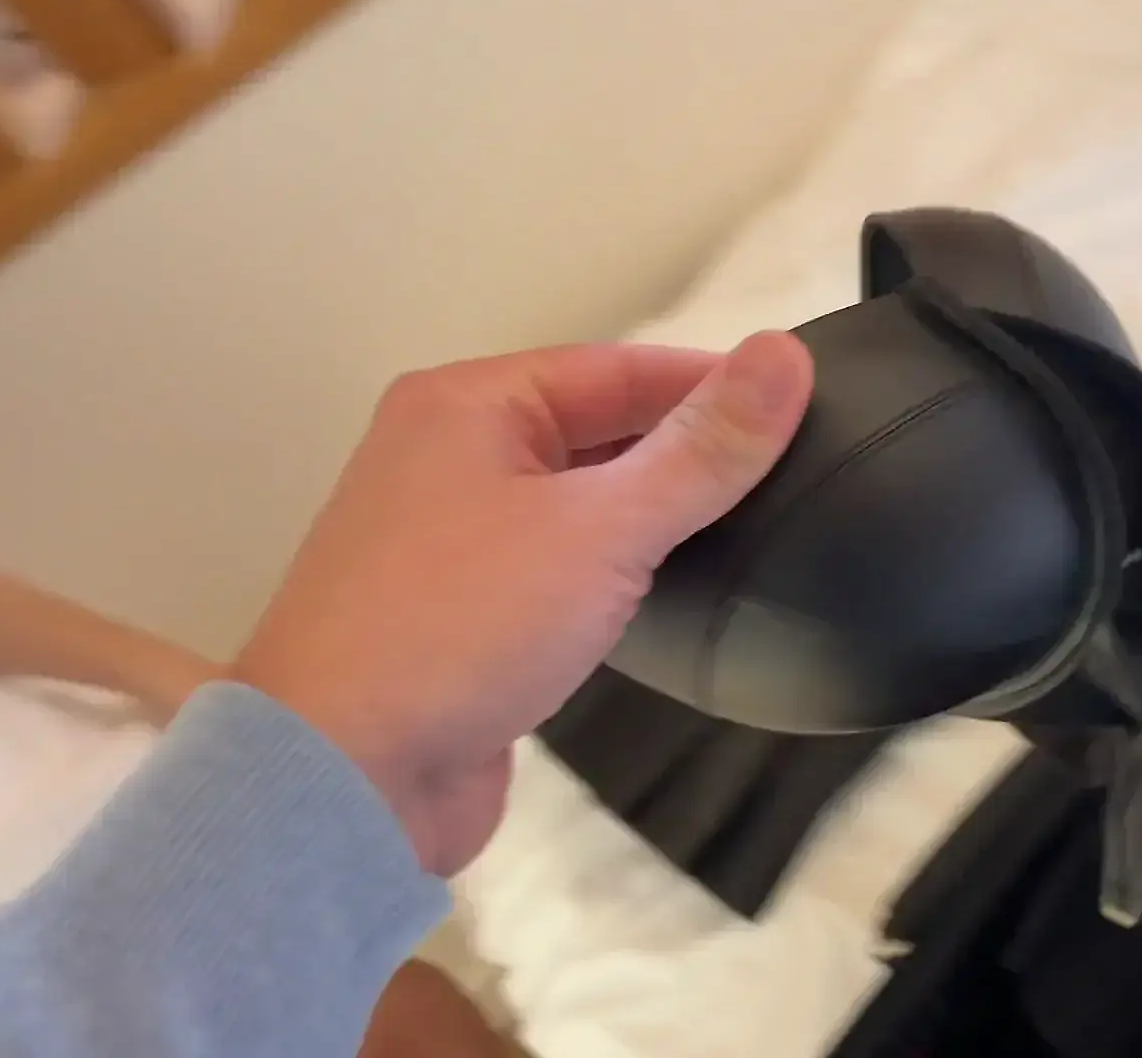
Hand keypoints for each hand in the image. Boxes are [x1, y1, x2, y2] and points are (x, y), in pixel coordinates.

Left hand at [231, 332, 813, 874]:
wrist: (340, 782)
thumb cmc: (451, 633)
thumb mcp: (602, 528)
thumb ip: (702, 449)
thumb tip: (782, 357)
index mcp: (465, 406)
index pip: (618, 368)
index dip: (712, 384)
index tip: (801, 405)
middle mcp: (446, 460)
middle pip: (596, 432)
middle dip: (683, 453)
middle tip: (784, 476)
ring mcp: (447, 544)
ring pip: (576, 507)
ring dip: (647, 520)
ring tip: (741, 536)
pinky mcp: (459, 622)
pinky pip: (555, 574)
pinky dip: (611, 579)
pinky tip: (664, 602)